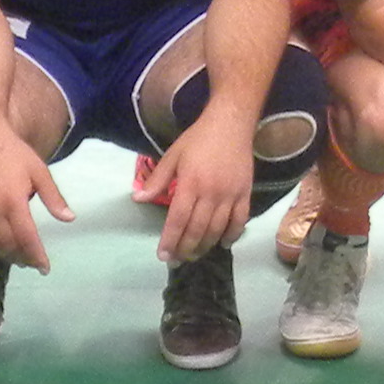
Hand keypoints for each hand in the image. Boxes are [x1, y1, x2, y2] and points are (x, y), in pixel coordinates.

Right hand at [0, 127, 72, 270]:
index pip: (26, 238)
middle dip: (23, 257)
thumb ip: (53, 198)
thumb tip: (69, 219)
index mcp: (14, 201)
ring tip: (17, 256)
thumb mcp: (40, 172)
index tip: (45, 268)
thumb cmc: (15, 154)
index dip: (37, 256)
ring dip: (5, 255)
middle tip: (33, 261)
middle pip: (8, 245)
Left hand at [147, 111, 253, 263]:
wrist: (230, 123)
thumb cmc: (198, 139)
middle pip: (197, 229)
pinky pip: (239, 221)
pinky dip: (232, 235)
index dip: (170, 240)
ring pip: (217, 229)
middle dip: (185, 249)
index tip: (163, 255)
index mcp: (190, 183)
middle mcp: (211, 193)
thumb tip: (138, 199)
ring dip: (205, 246)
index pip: (178, 219)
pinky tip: (222, 244)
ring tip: (194, 255)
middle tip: (177, 260)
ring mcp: (230, 195)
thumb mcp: (173, 155)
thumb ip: (157, 180)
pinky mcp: (245, 193)